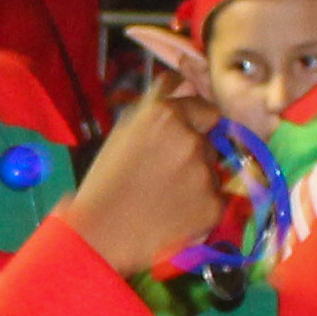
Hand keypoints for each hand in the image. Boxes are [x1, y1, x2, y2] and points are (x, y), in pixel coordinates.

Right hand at [67, 41, 235, 275]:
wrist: (100, 233)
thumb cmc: (104, 181)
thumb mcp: (124, 131)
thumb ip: (157, 104)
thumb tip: (184, 82)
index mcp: (166, 116)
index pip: (206, 109)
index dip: (195, 124)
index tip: (182, 140)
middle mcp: (191, 140)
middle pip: (209, 143)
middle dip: (194, 155)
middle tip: (165, 175)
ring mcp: (205, 174)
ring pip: (212, 173)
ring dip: (197, 181)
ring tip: (166, 198)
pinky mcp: (214, 206)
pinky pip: (216, 201)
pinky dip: (201, 207)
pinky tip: (175, 215)